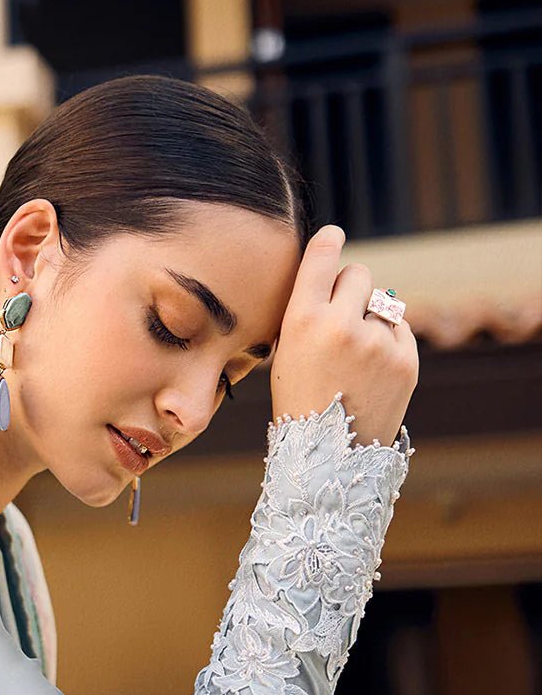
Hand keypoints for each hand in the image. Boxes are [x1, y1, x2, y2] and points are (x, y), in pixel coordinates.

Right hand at [270, 224, 418, 446]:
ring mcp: (378, 344)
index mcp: (302, 322)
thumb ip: (310, 313)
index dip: (328, 242)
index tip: (333, 235)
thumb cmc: (300, 403)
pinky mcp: (406, 360)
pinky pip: (399, 330)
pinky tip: (370, 371)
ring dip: (370, 320)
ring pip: (382, 304)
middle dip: (351, 290)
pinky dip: (388, 342)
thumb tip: (341, 276)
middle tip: (340, 320)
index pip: (322, 259)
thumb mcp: (287, 353)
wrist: (329, 459)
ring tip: (353, 360)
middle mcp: (341, 326)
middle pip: (359, 275)